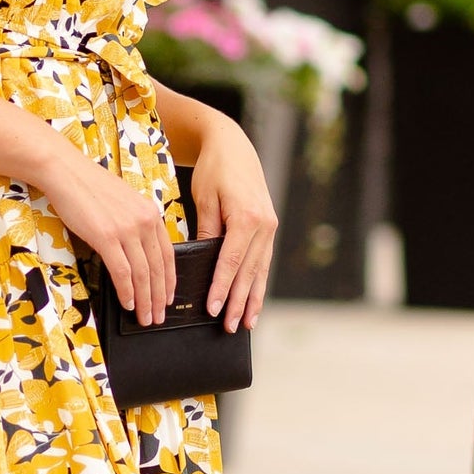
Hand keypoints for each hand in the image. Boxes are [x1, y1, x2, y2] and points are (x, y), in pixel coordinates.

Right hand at [43, 149, 174, 326]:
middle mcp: (144, 221)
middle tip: (158, 316)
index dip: (169, 280)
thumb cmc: (89, 187)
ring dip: (144, 300)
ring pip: (142, 274)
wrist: (66, 172)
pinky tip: (127, 303)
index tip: (168, 297)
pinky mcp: (106, 237)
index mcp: (150, 213)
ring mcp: (126, 229)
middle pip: (158, 268)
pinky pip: (122, 272)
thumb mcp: (123, 203)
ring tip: (144, 317)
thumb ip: (135, 224)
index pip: (168, 254)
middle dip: (159, 297)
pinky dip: (126, 292)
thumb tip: (137, 253)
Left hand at [190, 115, 276, 330]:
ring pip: (260, 270)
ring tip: (247, 324)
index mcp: (246, 217)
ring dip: (254, 298)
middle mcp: (264, 224)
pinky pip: (264, 261)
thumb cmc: (214, 171)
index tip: (214, 309)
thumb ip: (207, 232)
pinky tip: (255, 300)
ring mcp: (270, 227)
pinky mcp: (269, 227)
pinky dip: (259, 282)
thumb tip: (204, 263)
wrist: (234, 146)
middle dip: (240, 302)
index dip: (222, 287)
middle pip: (249, 271)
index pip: (231, 261)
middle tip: (230, 327)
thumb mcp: (205, 199)